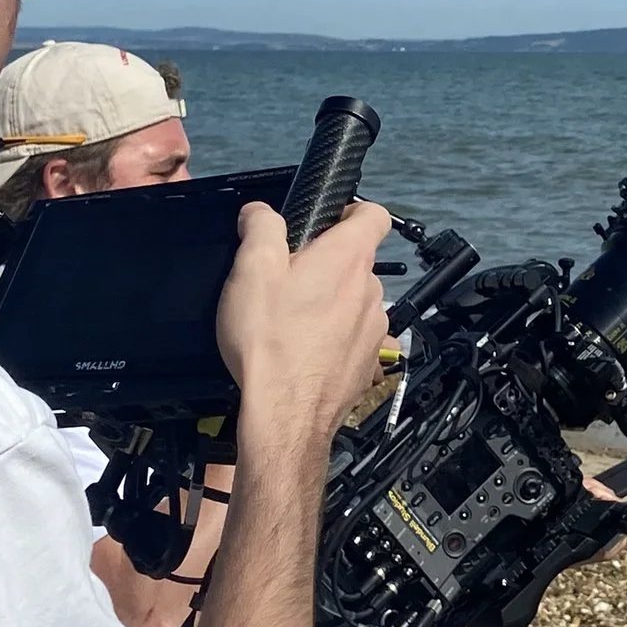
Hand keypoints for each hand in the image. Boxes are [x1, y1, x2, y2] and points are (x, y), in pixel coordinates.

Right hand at [216, 199, 389, 458]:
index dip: (349, 210)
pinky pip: (353, 336)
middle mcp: (371, 288)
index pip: (375, 213)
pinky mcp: (368, 362)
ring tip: (290, 321)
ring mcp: (375, 328)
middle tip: (286, 279)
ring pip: (354, 300)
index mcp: (349, 257)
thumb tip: (260, 211)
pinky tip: (303, 351)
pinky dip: (333, 337)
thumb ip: (260, 227)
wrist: (285, 415)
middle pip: (356, 260)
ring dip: (330, 303)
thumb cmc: (269, 339)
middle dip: (326, 263)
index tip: (321, 223)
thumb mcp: (251, 268)